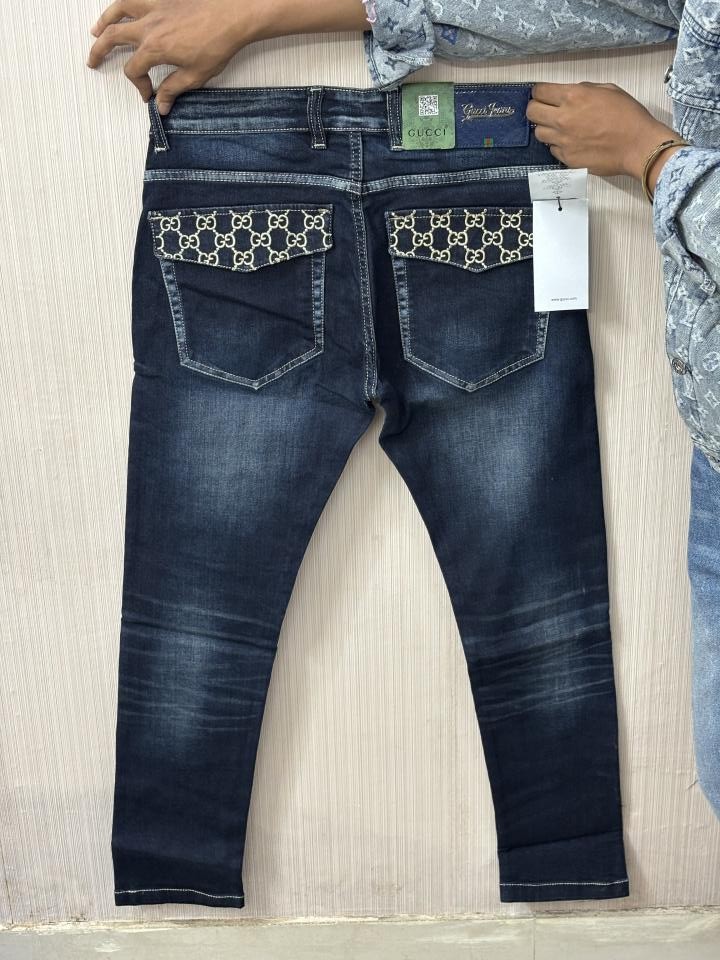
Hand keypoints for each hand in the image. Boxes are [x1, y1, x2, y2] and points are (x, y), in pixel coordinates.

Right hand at [86, 0, 371, 115]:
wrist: (234, 12)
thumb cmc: (218, 43)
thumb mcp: (197, 75)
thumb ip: (174, 89)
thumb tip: (161, 108)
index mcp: (154, 48)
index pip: (134, 70)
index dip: (139, 86)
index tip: (149, 94)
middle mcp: (148, 25)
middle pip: (113, 37)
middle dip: (99, 51)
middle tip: (92, 61)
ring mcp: (154, 7)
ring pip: (118, 10)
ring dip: (104, 21)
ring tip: (96, 31)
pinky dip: (126, 3)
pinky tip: (125, 9)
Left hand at [527, 81, 683, 190]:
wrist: (637, 145)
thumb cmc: (628, 116)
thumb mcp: (607, 90)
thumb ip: (583, 90)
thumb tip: (570, 93)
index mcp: (573, 96)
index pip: (539, 91)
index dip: (539, 92)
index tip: (543, 94)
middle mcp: (563, 118)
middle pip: (531, 112)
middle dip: (536, 108)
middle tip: (545, 110)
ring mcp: (563, 141)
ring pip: (539, 133)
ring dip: (546, 128)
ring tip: (560, 128)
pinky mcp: (567, 158)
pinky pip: (552, 150)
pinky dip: (558, 145)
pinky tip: (571, 142)